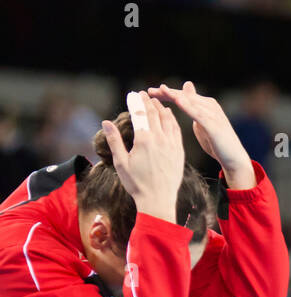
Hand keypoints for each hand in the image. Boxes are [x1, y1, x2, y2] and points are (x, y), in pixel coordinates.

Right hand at [102, 92, 183, 223]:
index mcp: (144, 140)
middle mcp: (160, 139)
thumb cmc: (137, 184)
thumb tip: (105, 122)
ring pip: (168, 119)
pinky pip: (176, 130)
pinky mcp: (179, 152)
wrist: (158, 201)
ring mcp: (172, 145)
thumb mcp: (121, 163)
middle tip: (143, 94)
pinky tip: (169, 116)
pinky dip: (172, 120)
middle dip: (148, 102)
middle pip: (154, 113)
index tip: (133, 94)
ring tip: (156, 102)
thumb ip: (114, 140)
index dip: (136, 102)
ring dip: (161, 108)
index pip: (140, 113)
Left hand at [147, 81, 255, 188]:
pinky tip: (178, 101)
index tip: (150, 93)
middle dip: (167, 92)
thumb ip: (193, 110)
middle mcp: (209, 105)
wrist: (234, 158)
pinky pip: (198, 113)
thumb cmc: (217, 143)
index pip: (182, 96)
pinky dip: (188, 106)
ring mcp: (213, 114)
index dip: (167, 93)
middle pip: (185, 96)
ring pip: (191, 102)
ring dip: (175, 95)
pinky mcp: (214, 124)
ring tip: (162, 90)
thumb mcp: (202, 124)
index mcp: (204, 105)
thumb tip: (183, 96)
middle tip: (150, 91)